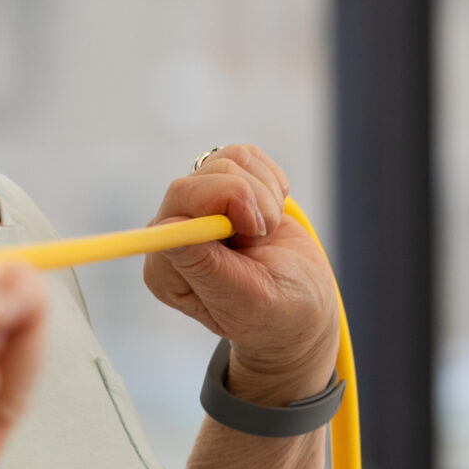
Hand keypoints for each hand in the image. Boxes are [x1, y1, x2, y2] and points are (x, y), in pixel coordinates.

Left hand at [142, 145, 338, 405]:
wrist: (304, 302)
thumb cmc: (275, 313)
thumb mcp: (245, 300)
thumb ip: (205, 265)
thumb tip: (165, 227)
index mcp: (168, 269)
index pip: (176, 210)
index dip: (221, 203)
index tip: (256, 229)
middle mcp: (175, 234)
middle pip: (197, 181)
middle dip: (247, 199)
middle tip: (265, 231)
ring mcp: (199, 207)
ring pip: (225, 163)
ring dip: (263, 193)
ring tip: (269, 230)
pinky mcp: (223, 186)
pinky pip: (242, 156)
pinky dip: (269, 179)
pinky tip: (273, 210)